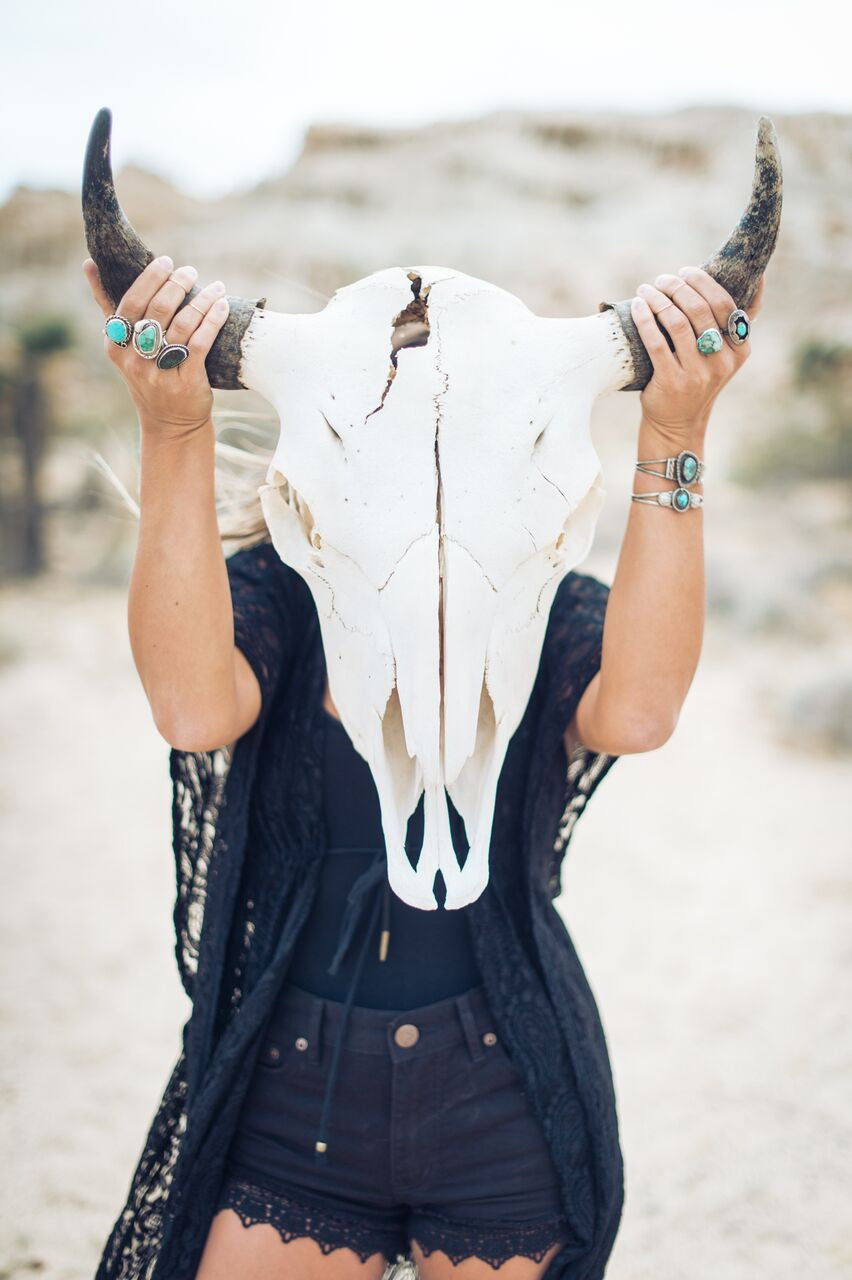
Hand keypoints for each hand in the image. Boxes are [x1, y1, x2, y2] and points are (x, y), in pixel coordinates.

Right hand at [83, 254, 229, 436]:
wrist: (170, 423)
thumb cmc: (147, 374)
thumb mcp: (123, 346)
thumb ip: (108, 306)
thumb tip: (89, 264)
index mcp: (116, 345)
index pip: (131, 303)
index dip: (149, 279)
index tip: (165, 261)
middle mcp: (135, 359)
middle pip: (157, 311)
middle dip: (176, 285)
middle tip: (189, 271)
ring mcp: (159, 371)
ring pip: (182, 325)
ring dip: (201, 300)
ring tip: (216, 286)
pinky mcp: (185, 381)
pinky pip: (200, 343)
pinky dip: (212, 320)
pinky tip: (222, 306)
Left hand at [630, 266, 765, 440]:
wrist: (677, 423)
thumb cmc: (699, 378)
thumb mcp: (725, 354)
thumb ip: (736, 322)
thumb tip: (758, 276)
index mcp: (739, 350)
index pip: (725, 305)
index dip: (704, 283)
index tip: (686, 271)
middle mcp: (722, 362)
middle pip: (699, 310)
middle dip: (678, 287)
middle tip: (663, 279)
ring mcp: (697, 373)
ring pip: (676, 323)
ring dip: (658, 299)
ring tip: (647, 289)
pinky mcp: (672, 382)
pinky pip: (656, 341)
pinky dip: (644, 319)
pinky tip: (638, 306)